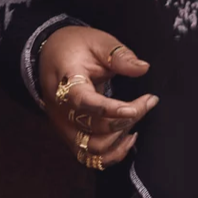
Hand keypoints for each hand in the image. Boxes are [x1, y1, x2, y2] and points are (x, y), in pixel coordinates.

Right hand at [38, 25, 158, 170]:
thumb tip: (143, 68)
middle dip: (126, 118)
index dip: (109, 109)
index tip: (135, 108)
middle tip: (148, 101)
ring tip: (137, 117)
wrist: (49, 55)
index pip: (83, 101)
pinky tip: (127, 138)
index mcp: (65, 82)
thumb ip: (120, 55)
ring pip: (91, 148)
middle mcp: (60, 109)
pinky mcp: (69, 135)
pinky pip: (88, 156)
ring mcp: (63, 126)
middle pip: (93, 127)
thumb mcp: (98, 41)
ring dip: (120, 139)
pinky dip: (111, 154)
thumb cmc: (74, 46)